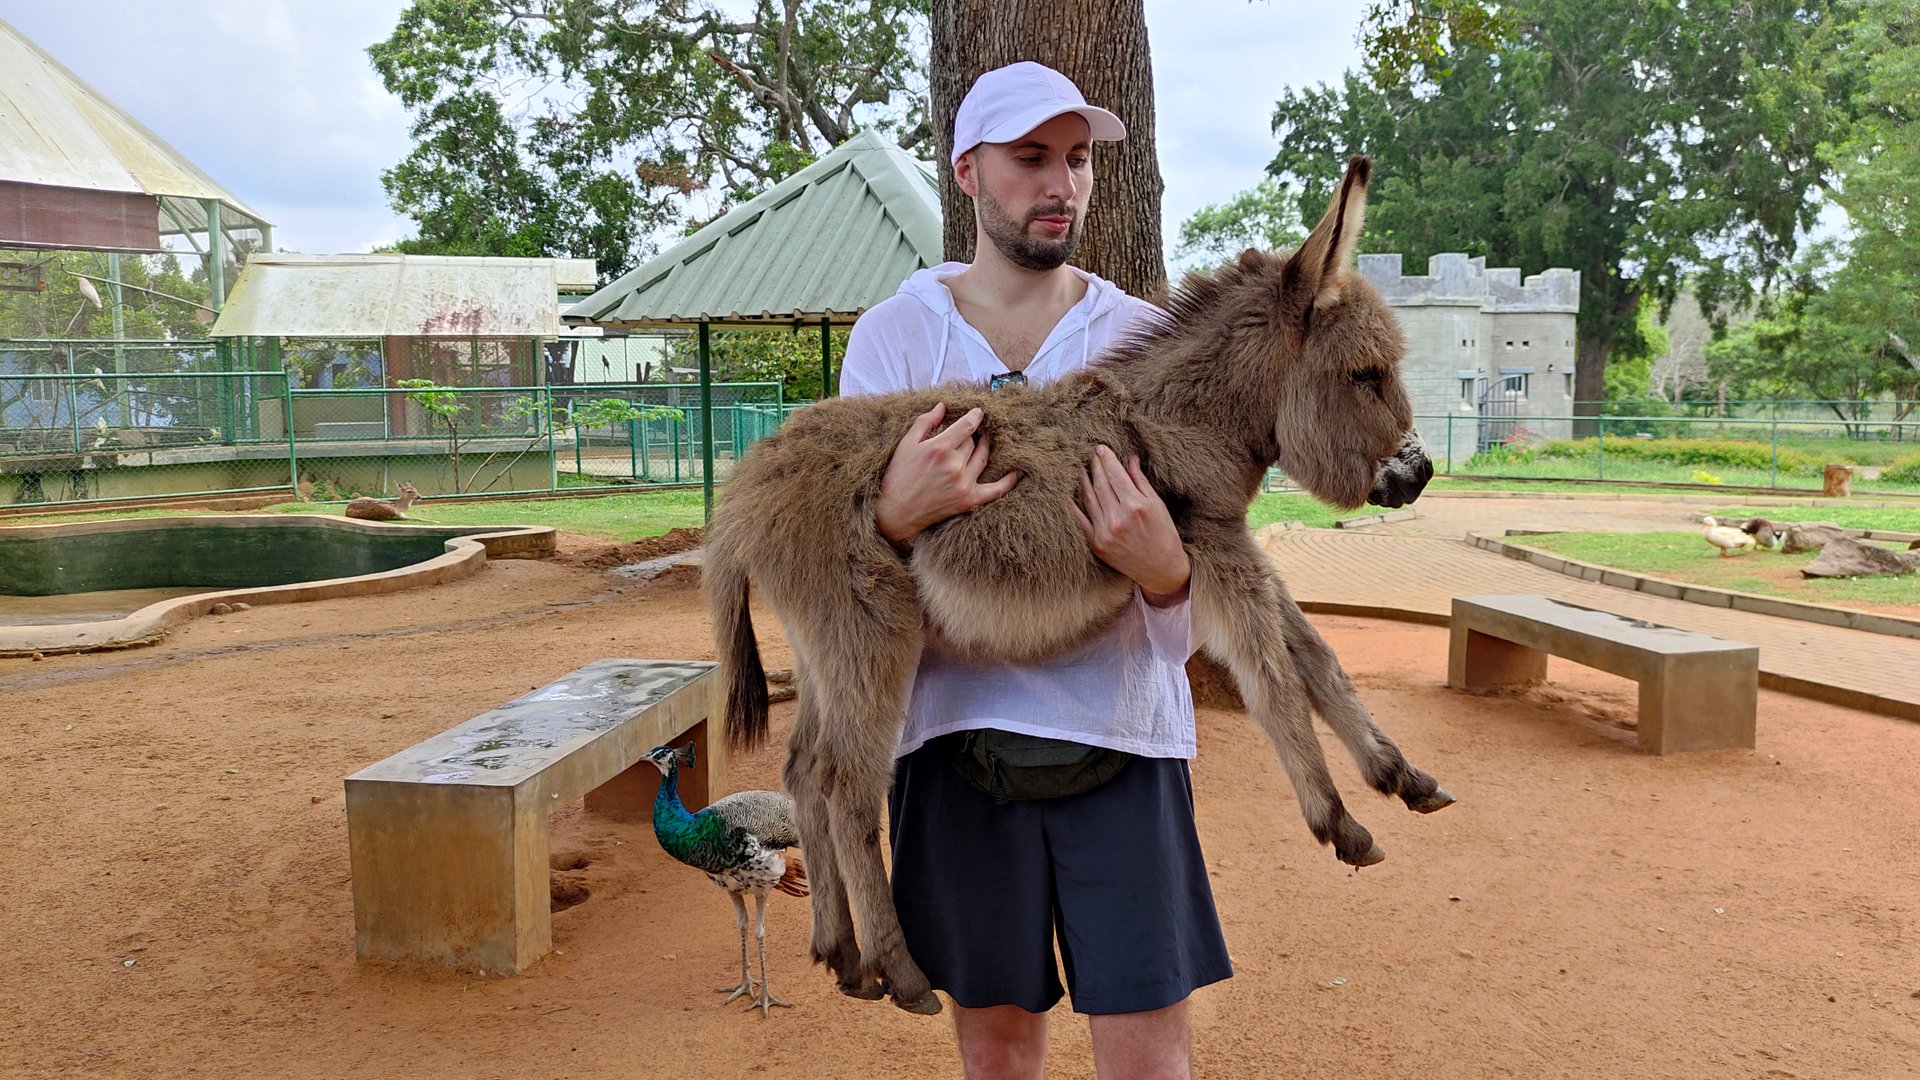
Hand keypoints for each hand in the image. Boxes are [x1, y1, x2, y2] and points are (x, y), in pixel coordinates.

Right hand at [874, 403, 1022, 545]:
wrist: (896, 512)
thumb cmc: (899, 476)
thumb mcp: (907, 444)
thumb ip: (925, 422)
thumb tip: (943, 406)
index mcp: (940, 448)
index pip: (967, 426)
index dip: (975, 416)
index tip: (979, 412)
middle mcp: (955, 465)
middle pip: (973, 442)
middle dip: (971, 435)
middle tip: (970, 432)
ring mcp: (964, 483)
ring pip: (982, 458)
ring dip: (985, 447)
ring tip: (985, 441)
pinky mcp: (969, 500)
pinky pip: (996, 489)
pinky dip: (1009, 481)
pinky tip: (1018, 471)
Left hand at [1071, 446, 1190, 604]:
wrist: (1161, 569)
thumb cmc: (1164, 534)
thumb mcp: (1157, 505)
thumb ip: (1140, 481)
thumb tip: (1129, 459)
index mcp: (1136, 506)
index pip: (1115, 474)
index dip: (1107, 459)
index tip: (1101, 448)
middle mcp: (1118, 518)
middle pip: (1100, 484)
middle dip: (1094, 466)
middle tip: (1090, 454)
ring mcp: (1105, 533)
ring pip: (1088, 499)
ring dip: (1083, 480)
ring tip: (1080, 468)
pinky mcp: (1096, 544)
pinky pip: (1080, 520)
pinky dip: (1072, 505)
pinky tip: (1067, 493)